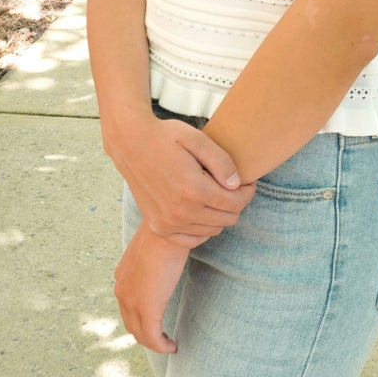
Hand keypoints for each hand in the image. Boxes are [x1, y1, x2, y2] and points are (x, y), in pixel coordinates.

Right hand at [110, 114, 255, 242]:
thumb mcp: (198, 139)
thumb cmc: (165, 137)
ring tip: (214, 193)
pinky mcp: (159, 227)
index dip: (247, 192)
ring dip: (219, 214)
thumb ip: (221, 162)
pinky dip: (201, 228)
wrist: (130, 143)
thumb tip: (236, 185)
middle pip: (227, 219)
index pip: (236, 203)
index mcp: (194, 189)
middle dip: (236, 203)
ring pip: (212, 230)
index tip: (246, 182)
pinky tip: (200, 209)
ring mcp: (168, 223)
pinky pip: (192, 239)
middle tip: (231, 186)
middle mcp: (181, 212)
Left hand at [114, 222, 188, 351]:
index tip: (155, 322)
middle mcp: (121, 291)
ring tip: (168, 344)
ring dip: (154, 342)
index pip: (127, 306)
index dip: (140, 318)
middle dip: (146, 334)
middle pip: (131, 324)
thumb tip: (168, 260)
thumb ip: (153, 260)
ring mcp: (132, 302)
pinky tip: (172, 347)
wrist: (167, 230)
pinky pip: (153, 338)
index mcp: (122, 277)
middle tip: (162, 338)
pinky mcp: (147, 309)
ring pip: (140, 334)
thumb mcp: (153, 248)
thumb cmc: (166, 232)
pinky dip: (162, 346)